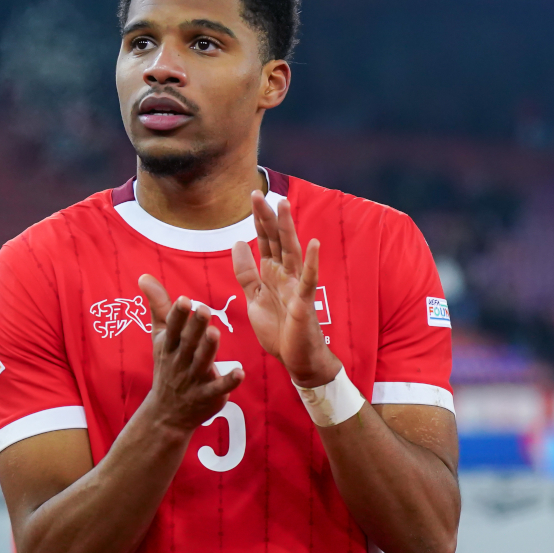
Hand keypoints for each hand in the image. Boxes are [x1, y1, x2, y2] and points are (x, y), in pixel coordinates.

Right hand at [138, 274, 244, 432]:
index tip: (184, 300)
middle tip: (204, 309)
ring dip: (208, 349)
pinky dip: (228, 382)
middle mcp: (180, 361)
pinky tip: (239, 372)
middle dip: (195, 327)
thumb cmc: (167, 366)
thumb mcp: (160, 337)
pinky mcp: (208, 396)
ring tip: (215, 333)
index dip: (177, 315)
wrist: (166, 413)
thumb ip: (158, 306)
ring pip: (202, 362)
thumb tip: (144, 276)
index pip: (172, 328)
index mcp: (169, 346)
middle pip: (188, 343)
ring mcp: (193, 380)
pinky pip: (218, 388)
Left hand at [232, 192, 342, 387]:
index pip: (264, 241)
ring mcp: (296, 286)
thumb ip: (246, 272)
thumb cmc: (278, 329)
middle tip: (257, 193)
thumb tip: (239, 243)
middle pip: (275, 240)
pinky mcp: (305, 302)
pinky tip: (314, 243)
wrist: (295, 359)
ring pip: (291, 252)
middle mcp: (285, 275)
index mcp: (272, 273)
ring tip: (283, 205)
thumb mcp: (253, 297)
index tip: (252, 196)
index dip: (258, 220)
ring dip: (287, 229)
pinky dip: (312, 262)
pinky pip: (309, 280)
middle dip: (266, 217)